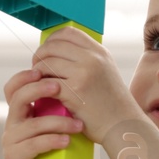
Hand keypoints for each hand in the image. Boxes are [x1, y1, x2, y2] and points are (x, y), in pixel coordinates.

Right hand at [1, 69, 84, 158]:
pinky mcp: (15, 157)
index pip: (13, 88)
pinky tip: (66, 141)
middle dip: (38, 89)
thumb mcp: (53, 124)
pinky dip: (52, 141)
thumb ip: (56, 106)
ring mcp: (11, 141)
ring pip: (33, 125)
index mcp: (19, 112)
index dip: (23, 77)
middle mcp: (12, 123)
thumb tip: (78, 80)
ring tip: (78, 125)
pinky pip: (34, 145)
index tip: (41, 70)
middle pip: (18, 98)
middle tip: (58, 86)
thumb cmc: (53, 149)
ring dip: (58, 122)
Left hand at [30, 25, 141, 144]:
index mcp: (99, 52)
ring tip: (39, 81)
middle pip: (53, 46)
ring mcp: (84, 74)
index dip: (51, 40)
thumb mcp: (106, 71)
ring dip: (37, 72)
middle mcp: (92, 59)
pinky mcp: (74, 92)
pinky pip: (47, 83)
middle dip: (40, 56)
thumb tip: (59, 51)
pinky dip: (40, 87)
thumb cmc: (111, 103)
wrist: (122, 125)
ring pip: (47, 63)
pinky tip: (42, 93)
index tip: (46, 52)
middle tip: (36, 68)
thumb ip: (88, 59)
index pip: (68, 32)